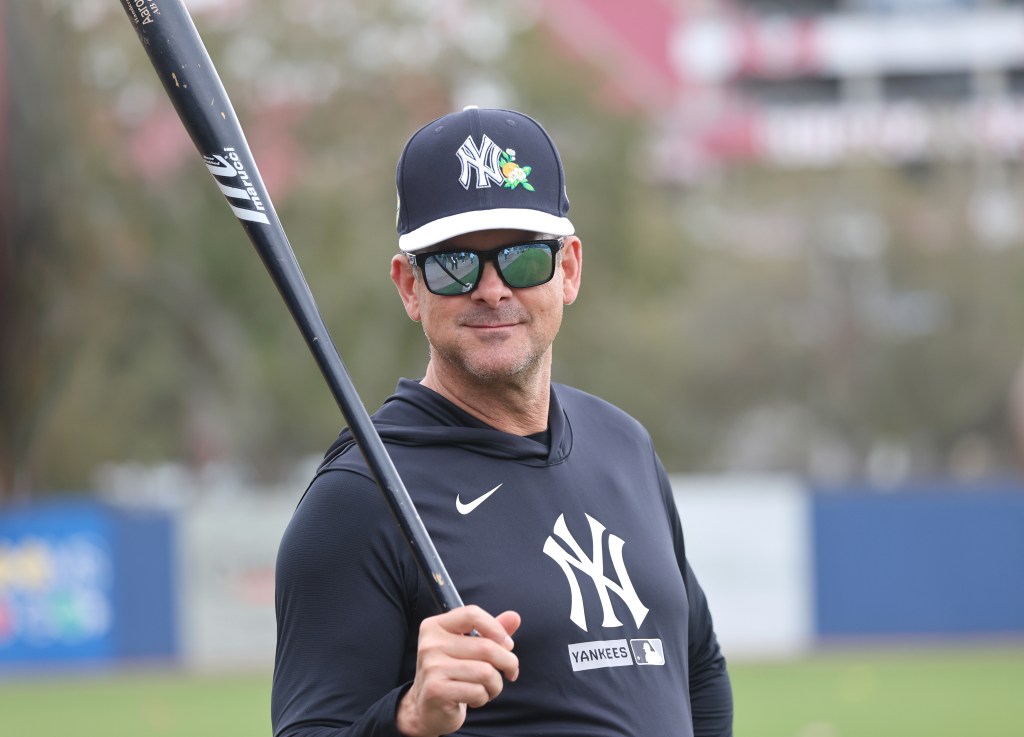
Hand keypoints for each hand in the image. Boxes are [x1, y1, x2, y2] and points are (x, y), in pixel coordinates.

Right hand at [396, 605, 520, 736]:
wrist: (427, 709)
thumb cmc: (452, 674)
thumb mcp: (469, 649)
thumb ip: (491, 632)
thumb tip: (514, 617)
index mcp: (436, 626)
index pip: (472, 614)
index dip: (496, 628)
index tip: (507, 644)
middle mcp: (431, 643)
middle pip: (486, 647)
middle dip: (507, 663)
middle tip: (509, 672)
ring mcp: (432, 666)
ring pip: (486, 672)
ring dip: (496, 685)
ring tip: (487, 688)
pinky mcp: (436, 689)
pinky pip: (478, 691)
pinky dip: (483, 698)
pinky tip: (473, 698)